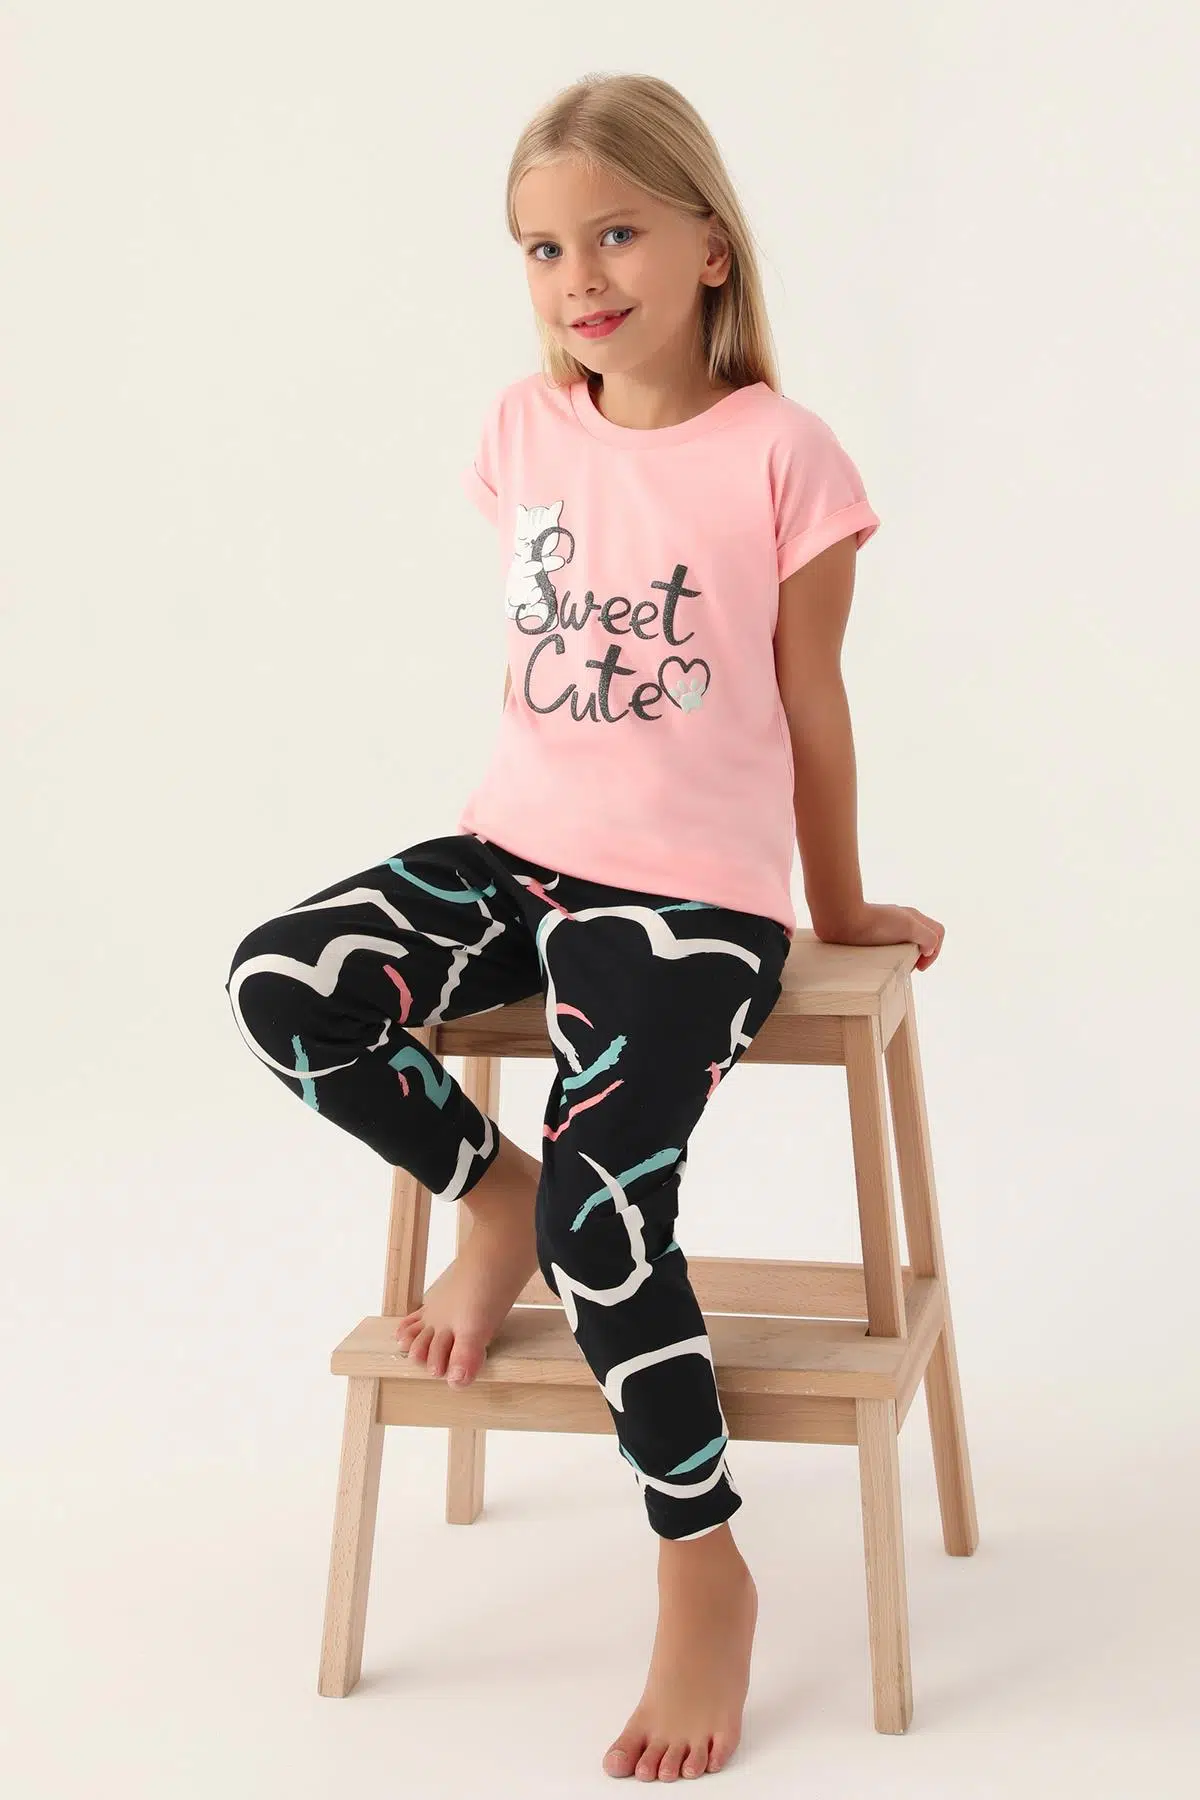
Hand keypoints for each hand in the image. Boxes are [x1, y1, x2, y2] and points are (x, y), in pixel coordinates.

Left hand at [815, 902, 943, 970]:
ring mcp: (888, 928)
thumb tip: (928, 950)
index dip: (935, 952)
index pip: (938, 934)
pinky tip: (882, 962)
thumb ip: (927, 936)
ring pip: (907, 945)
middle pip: (924, 940)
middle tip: (907, 966)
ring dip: (906, 957)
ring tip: (895, 965)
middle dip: (920, 956)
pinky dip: (891, 957)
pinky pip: (890, 947)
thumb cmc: (875, 923)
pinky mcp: (874, 936)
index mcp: (913, 917)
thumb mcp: (909, 926)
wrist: (842, 920)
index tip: (919, 965)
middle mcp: (902, 920)